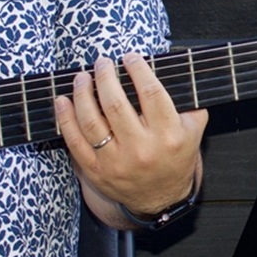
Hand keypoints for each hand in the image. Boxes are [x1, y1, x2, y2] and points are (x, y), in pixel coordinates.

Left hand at [55, 53, 209, 213]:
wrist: (161, 199)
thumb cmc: (174, 158)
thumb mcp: (193, 131)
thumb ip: (189, 103)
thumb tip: (178, 70)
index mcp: (167, 135)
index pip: (150, 93)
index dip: (137, 70)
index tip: (129, 57)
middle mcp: (141, 149)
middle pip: (116, 104)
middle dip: (105, 77)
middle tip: (102, 63)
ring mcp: (116, 162)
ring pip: (91, 121)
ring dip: (82, 94)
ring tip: (82, 78)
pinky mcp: (96, 171)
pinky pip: (75, 142)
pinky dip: (65, 119)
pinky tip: (63, 101)